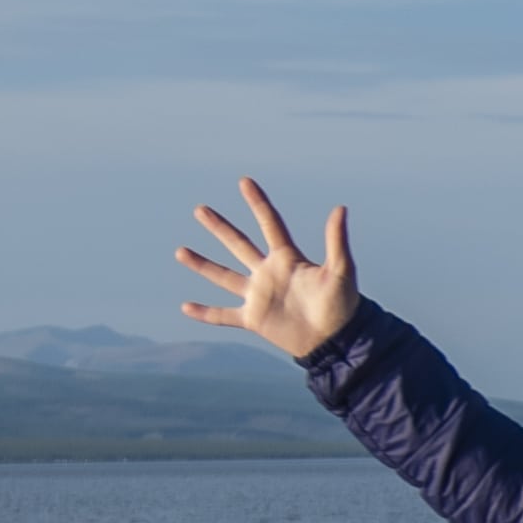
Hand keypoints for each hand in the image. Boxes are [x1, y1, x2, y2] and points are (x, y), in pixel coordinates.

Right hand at [174, 177, 360, 358]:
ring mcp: (259, 296)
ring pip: (224, 276)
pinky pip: (224, 315)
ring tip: (180, 251)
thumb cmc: (343, 305)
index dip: (257, 203)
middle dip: (219, 227)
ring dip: (202, 264)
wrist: (336, 341)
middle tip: (200, 209)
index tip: (245, 181)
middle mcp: (269, 273)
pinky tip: (186, 307)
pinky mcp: (254, 319)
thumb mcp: (341, 270)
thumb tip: (341, 208)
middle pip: (238, 244)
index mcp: (288, 258)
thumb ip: (336, 241)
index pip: (269, 223)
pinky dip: (205, 313)